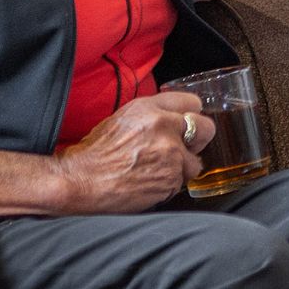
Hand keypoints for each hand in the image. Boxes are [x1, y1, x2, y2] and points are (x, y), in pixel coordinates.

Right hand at [52, 93, 214, 213]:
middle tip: (187, 148)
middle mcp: (163, 127)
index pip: (192, 102)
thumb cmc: (96, 152)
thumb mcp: (123, 118)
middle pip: (206, 128)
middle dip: (199, 139)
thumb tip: (172, 120)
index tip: (190, 123)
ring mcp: (170, 154)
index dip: (192, 115)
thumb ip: (152, 116)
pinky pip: (181, 183)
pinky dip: (169, 186)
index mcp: (149, 108)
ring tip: (158, 171)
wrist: (82, 180)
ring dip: (181, 168)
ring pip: (194, 162)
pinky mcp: (170, 180)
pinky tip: (150, 183)